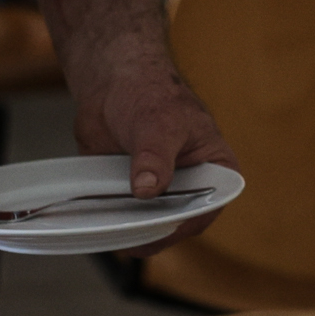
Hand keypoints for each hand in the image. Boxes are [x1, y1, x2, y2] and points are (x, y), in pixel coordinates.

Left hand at [71, 51, 237, 258]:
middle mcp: (191, 187)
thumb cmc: (150, 92)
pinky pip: (123, 219)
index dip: (187, 221)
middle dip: (154, 230)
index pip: (208, 207)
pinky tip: (99, 222)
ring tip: (113, 228)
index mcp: (216, 169)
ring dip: (130, 231)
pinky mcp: (130, 197)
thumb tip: (148, 189)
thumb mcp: (159, 123)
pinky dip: (111, 223)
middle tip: (131, 232)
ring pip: (148, 226)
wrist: (113, 83)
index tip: (161, 227)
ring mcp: (159, 194)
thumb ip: (156, 157)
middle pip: (177, 223)